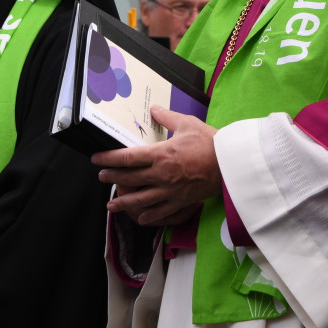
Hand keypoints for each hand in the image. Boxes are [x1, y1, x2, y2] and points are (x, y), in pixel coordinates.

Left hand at [92, 105, 220, 226]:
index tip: (97, 160)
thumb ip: (167, 117)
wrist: (231, 164)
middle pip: (129, 178)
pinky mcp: (180, 202)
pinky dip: (148, 216)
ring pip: (140, 200)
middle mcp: (161, 174)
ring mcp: (170, 191)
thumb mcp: (187, 124)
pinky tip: (140, 218)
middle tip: (102, 178)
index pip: (127, 157)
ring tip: (111, 205)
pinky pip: (160, 212)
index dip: (109, 159)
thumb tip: (155, 109)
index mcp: (161, 154)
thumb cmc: (210, 142)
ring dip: (123, 202)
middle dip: (112, 178)